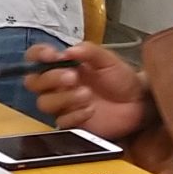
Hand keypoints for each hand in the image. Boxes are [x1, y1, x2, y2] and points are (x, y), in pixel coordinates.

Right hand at [25, 40, 148, 137]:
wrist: (138, 103)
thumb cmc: (121, 79)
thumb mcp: (108, 59)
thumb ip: (89, 51)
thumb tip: (68, 50)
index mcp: (63, 65)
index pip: (36, 57)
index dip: (38, 55)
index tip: (52, 56)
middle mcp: (58, 85)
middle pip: (34, 82)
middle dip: (50, 78)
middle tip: (72, 77)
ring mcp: (63, 104)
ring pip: (44, 103)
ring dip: (64, 98)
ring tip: (87, 94)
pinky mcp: (71, 122)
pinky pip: (61, 121)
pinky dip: (75, 115)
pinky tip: (91, 110)